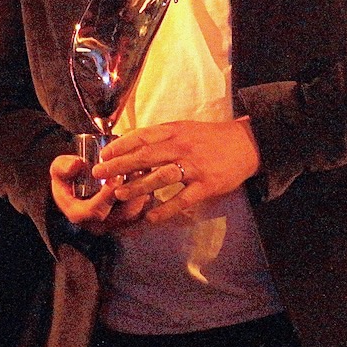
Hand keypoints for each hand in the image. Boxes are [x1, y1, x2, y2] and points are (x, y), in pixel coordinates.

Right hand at [50, 152, 148, 233]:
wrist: (75, 189)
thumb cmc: (67, 178)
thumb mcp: (59, 169)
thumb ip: (64, 166)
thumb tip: (77, 164)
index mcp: (78, 215)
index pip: (96, 210)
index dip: (108, 194)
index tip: (116, 176)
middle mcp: (98, 225)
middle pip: (124, 214)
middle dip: (134, 192)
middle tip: (139, 171)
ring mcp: (115, 226)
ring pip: (138, 214)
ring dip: (144, 193)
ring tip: (145, 172)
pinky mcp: (128, 222)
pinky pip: (145, 212)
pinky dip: (149, 196)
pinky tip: (150, 179)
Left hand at [97, 118, 260, 227]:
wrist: (247, 144)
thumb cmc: (210, 137)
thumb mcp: (184, 129)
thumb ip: (161, 136)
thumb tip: (131, 144)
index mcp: (174, 131)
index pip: (142, 137)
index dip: (120, 146)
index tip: (103, 154)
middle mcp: (182, 147)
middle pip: (145, 156)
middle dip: (119, 166)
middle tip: (99, 175)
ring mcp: (194, 167)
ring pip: (161, 177)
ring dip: (138, 186)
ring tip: (119, 195)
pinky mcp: (206, 185)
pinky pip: (182, 200)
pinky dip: (165, 210)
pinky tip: (150, 218)